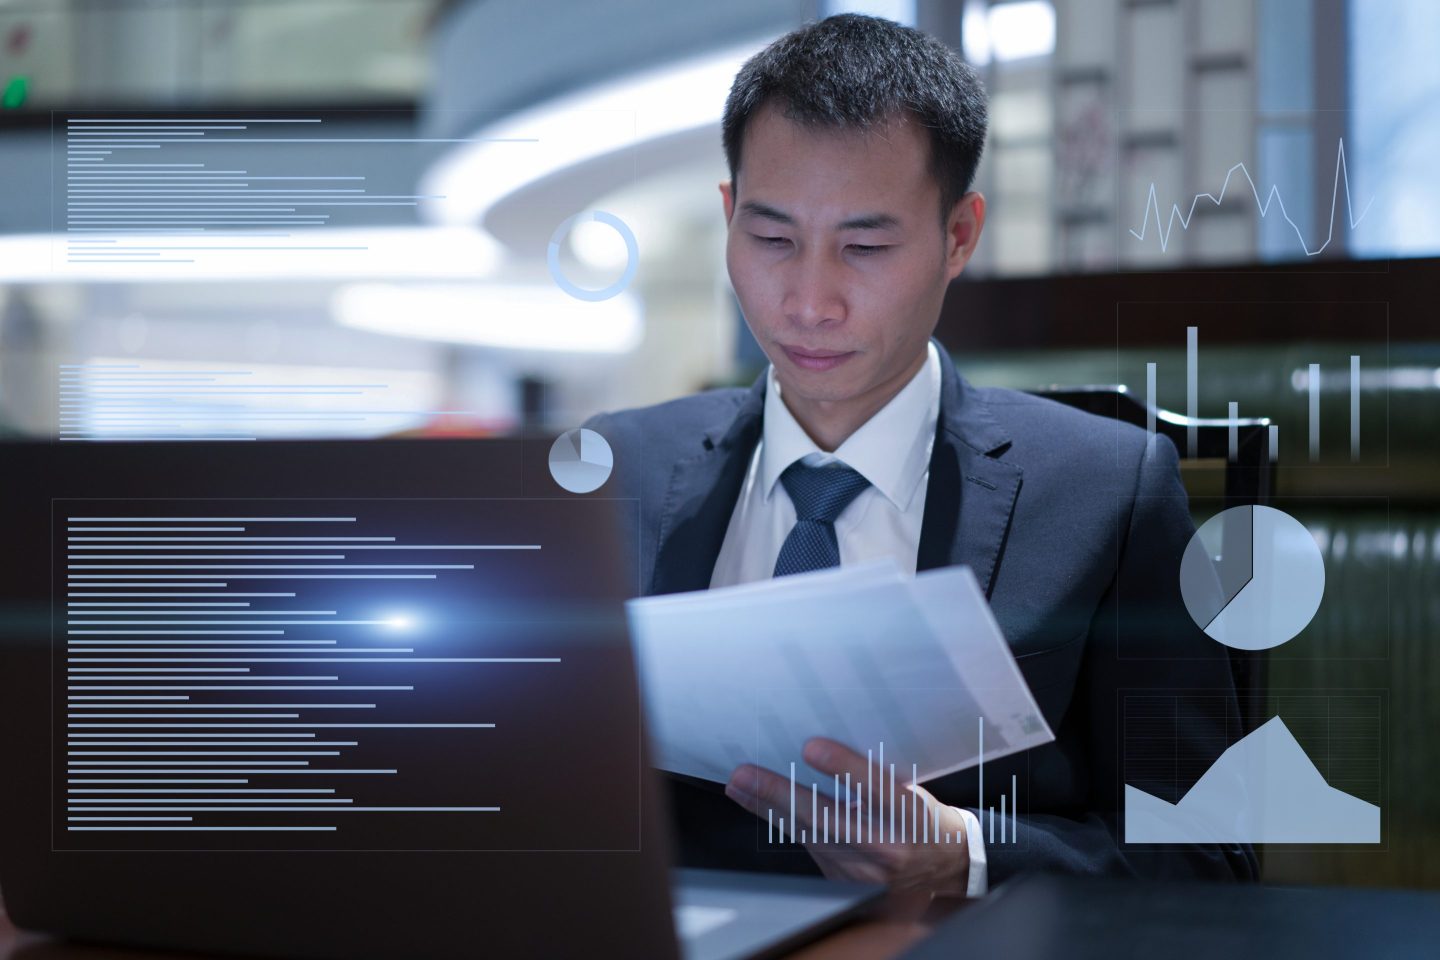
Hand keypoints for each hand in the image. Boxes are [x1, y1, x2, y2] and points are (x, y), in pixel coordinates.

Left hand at [724, 737, 970, 894]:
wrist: (942, 866)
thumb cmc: (922, 817)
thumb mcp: (910, 788)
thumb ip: (872, 776)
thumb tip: (820, 748)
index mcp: (910, 816)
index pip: (876, 788)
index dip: (844, 767)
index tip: (811, 747)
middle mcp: (887, 848)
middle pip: (827, 818)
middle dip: (780, 794)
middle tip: (745, 775)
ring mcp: (864, 872)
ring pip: (808, 835)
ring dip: (769, 809)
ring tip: (740, 787)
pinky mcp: (846, 882)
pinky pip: (809, 847)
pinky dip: (783, 824)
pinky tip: (762, 806)